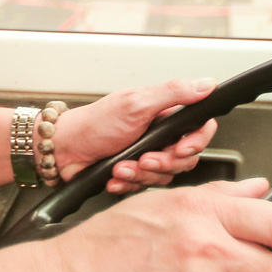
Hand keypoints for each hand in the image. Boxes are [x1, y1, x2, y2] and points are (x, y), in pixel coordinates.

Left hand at [53, 77, 219, 193]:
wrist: (64, 150)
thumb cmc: (94, 124)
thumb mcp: (135, 104)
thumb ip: (173, 93)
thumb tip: (206, 83)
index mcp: (164, 114)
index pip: (200, 127)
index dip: (196, 142)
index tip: (180, 149)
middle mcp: (159, 134)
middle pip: (186, 158)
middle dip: (163, 163)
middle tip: (144, 159)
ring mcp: (148, 155)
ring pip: (166, 176)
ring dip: (141, 175)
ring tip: (121, 167)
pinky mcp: (135, 174)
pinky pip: (145, 187)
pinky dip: (128, 184)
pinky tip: (114, 176)